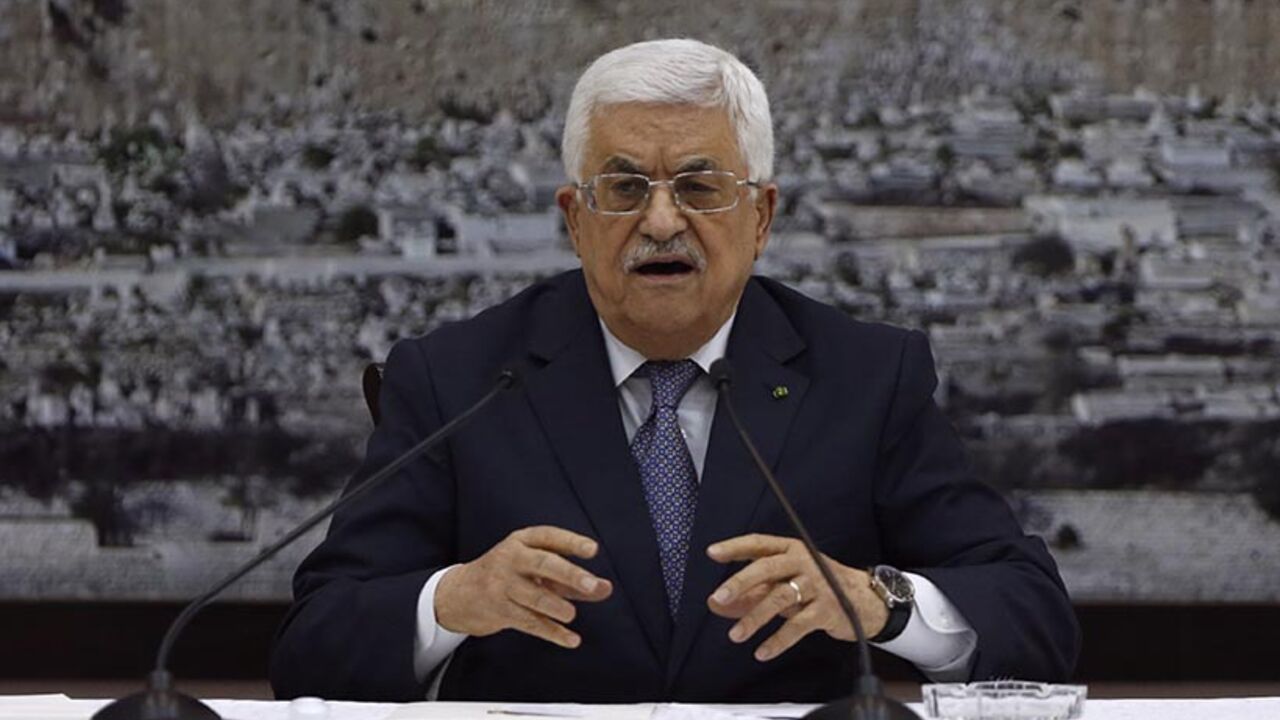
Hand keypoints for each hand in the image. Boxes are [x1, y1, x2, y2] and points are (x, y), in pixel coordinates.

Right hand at [435, 525, 612, 648]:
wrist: (458, 595)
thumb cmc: (507, 576)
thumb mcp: (534, 568)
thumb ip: (570, 579)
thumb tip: (605, 589)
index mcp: (521, 541)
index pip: (549, 536)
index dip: (571, 542)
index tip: (593, 549)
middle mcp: (510, 559)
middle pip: (543, 564)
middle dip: (569, 574)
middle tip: (591, 583)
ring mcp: (502, 585)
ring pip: (534, 596)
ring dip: (556, 606)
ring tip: (572, 614)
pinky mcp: (499, 611)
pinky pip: (529, 622)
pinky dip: (552, 632)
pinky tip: (571, 639)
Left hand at [706, 533, 887, 661]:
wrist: (865, 599)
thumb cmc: (819, 586)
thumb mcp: (786, 582)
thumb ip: (752, 591)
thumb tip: (716, 604)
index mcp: (791, 550)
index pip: (759, 543)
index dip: (735, 547)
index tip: (713, 553)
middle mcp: (803, 563)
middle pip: (767, 567)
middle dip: (741, 582)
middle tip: (719, 597)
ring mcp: (817, 585)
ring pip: (780, 598)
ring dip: (755, 618)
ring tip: (736, 635)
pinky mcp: (826, 609)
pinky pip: (798, 626)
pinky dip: (778, 640)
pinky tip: (763, 651)